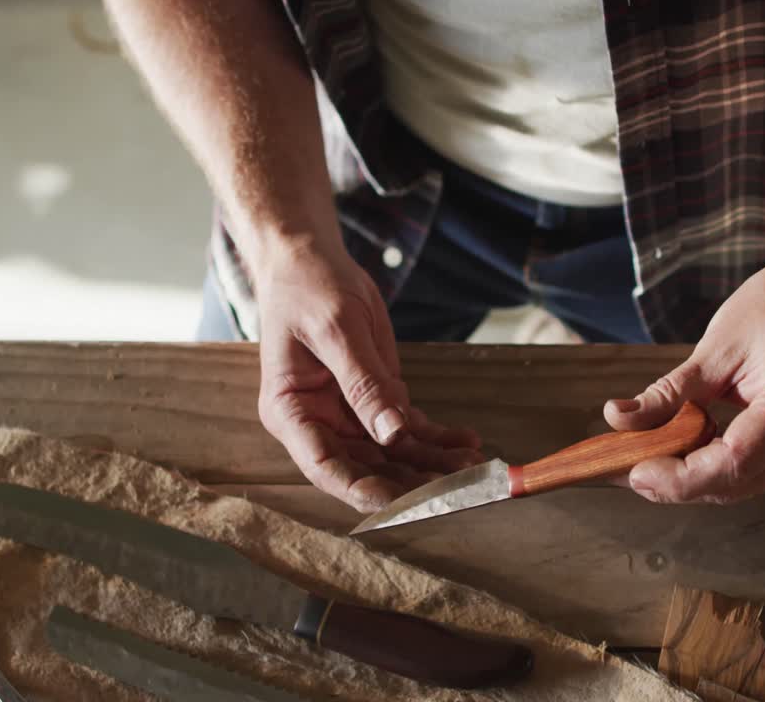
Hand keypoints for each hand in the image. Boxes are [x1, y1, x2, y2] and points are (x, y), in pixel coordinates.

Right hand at [254, 242, 482, 512]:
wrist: (311, 261)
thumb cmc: (309, 288)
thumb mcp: (337, 329)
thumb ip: (364, 382)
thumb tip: (391, 434)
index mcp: (291, 412)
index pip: (324, 466)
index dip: (361, 490)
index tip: (401, 504)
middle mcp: (319, 423)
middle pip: (365, 468)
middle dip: (410, 482)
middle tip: (455, 489)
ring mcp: (349, 416)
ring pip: (393, 454)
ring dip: (432, 463)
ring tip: (473, 467)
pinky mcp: (376, 400)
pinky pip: (409, 428)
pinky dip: (438, 437)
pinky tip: (467, 441)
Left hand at [604, 260, 764, 502]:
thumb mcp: (716, 346)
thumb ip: (669, 392)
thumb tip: (617, 418)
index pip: (734, 463)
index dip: (679, 477)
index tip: (632, 470)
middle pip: (736, 483)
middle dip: (675, 482)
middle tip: (622, 467)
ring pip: (742, 486)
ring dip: (691, 479)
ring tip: (643, 457)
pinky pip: (754, 474)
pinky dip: (713, 468)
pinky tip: (680, 452)